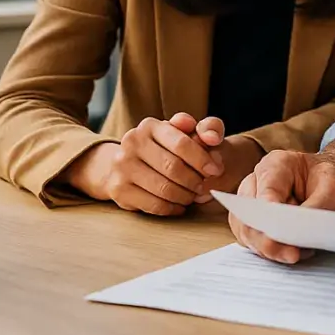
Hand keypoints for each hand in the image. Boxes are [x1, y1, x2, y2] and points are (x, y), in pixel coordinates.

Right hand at [67, 113, 222, 215]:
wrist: (127, 164)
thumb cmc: (167, 147)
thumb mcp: (187, 132)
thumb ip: (207, 128)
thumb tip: (212, 138)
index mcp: (150, 126)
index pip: (181, 144)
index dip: (202, 159)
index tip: (216, 170)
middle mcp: (131, 143)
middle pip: (173, 168)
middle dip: (195, 180)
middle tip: (204, 186)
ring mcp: (121, 167)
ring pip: (164, 189)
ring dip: (185, 196)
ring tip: (192, 195)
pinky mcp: (118, 189)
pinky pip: (153, 205)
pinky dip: (172, 208)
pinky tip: (179, 205)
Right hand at [228, 140, 334, 264]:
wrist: (333, 183)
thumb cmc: (333, 179)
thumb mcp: (334, 188)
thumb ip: (314, 207)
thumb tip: (297, 231)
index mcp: (276, 164)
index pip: (265, 192)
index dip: (270, 215)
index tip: (282, 232)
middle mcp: (257, 182)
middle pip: (250, 216)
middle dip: (269, 240)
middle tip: (294, 254)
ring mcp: (252, 203)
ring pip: (248, 233)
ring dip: (272, 248)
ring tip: (300, 252)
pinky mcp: (254, 223)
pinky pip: (254, 243)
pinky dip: (273, 251)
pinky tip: (296, 252)